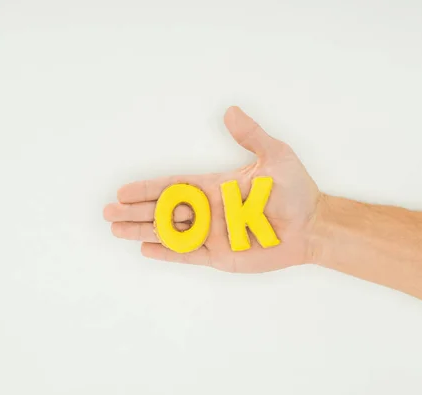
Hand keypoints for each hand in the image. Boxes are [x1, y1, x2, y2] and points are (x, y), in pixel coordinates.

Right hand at [104, 106, 320, 272]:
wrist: (313, 225)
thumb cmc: (296, 190)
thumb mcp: (275, 156)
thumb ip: (250, 136)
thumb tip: (230, 111)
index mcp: (215, 187)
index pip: (173, 187)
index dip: (148, 188)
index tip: (125, 190)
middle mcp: (209, 211)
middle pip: (164, 211)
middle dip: (136, 212)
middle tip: (109, 213)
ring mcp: (214, 235)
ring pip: (170, 233)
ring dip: (143, 231)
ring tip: (117, 229)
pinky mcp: (222, 256)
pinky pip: (189, 255)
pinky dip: (168, 253)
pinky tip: (146, 249)